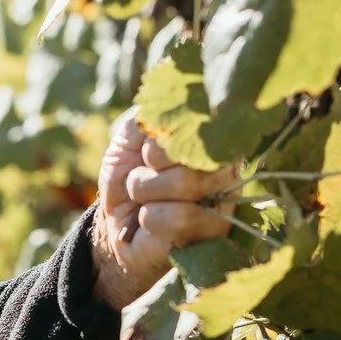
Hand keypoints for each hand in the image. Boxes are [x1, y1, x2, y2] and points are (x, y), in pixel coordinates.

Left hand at [92, 110, 233, 310]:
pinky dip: (151, 218)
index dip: (158, 141)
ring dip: (146, 191)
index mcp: (210, 136)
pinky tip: (151, 222)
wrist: (113, 224)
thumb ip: (152, 116)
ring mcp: (227, 198)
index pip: (195, 122)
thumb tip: (173, 107)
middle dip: (149, 167)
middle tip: (141, 177)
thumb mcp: (130, 137)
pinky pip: (182, 218)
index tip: (145, 154)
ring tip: (144, 199)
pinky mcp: (217, 232)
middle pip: (190, 152)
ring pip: (186, 184)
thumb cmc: (127, 176)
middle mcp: (227, 164)